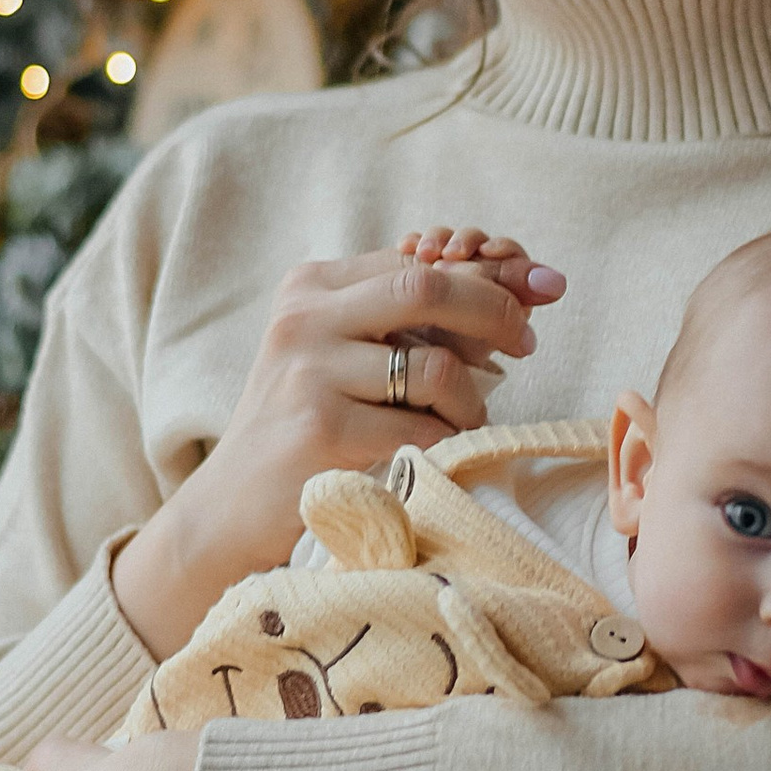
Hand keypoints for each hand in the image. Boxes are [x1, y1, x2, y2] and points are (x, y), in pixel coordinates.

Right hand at [113, 232, 565, 657]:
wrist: (229, 509)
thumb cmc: (307, 428)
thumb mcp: (346, 356)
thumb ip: (412, 320)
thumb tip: (525, 286)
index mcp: (312, 287)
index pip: (417, 261)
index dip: (488, 273)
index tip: (542, 288)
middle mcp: (304, 317)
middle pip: (427, 287)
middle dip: (496, 310)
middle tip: (527, 344)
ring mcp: (307, 372)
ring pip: (434, 366)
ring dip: (469, 401)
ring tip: (458, 421)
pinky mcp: (318, 429)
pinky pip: (422, 429)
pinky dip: (446, 443)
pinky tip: (432, 453)